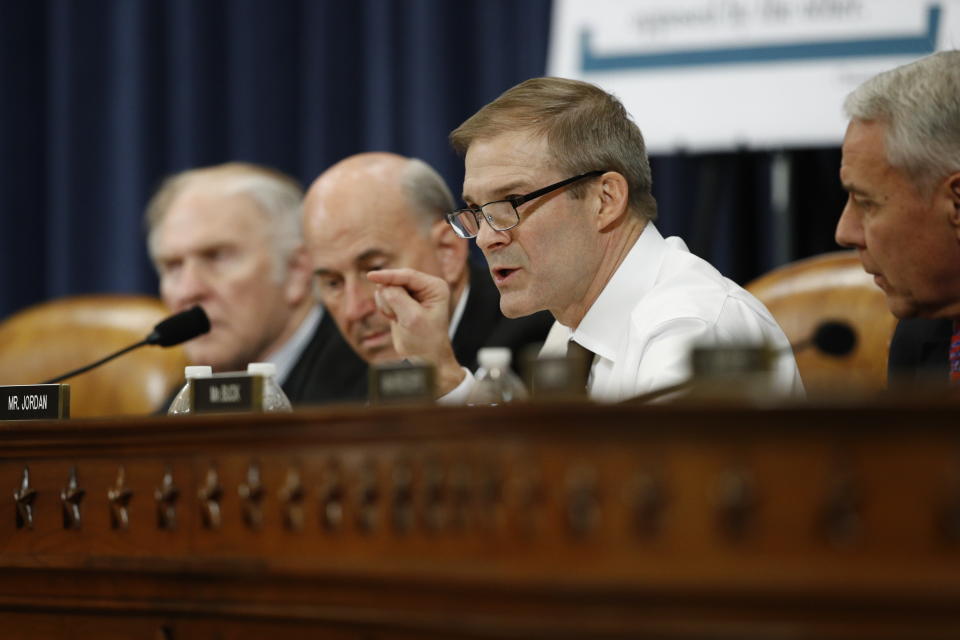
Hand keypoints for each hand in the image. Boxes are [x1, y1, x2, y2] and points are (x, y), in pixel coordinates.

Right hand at [366, 268, 464, 394]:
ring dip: (388, 305)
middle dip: (391, 298)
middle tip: (397, 317)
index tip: (370, 276)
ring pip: (387, 289)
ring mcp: (412, 293)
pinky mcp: (401, 301)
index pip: (408, 276)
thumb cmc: (425, 340)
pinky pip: (383, 297)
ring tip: (399, 319)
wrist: (425, 358)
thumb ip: (397, 298)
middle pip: (395, 281)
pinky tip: (395, 319)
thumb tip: (382, 286)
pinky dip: (385, 308)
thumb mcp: (412, 319)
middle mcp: (425, 287)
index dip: (388, 276)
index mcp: (435, 287)